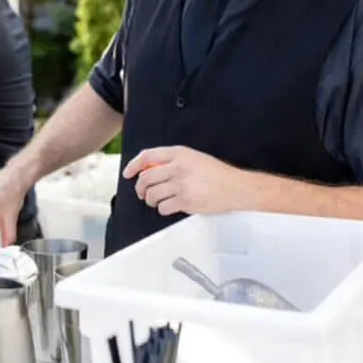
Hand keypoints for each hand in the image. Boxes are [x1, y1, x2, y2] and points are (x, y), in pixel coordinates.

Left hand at [122, 146, 247, 216]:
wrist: (234, 187)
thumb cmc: (217, 174)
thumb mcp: (194, 158)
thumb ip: (173, 161)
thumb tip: (150, 169)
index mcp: (179, 154)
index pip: (148, 156)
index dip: (133, 165)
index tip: (128, 173)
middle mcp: (178, 167)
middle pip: (145, 178)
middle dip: (140, 188)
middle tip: (142, 193)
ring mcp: (181, 185)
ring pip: (152, 194)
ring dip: (151, 200)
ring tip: (157, 200)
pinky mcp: (185, 201)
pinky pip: (163, 207)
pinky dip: (163, 209)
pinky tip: (170, 206)